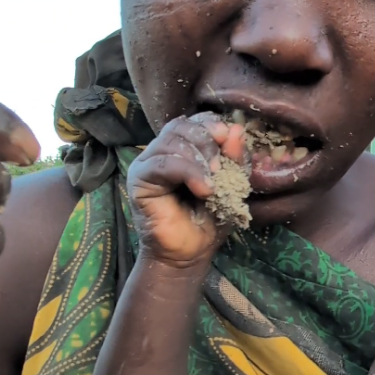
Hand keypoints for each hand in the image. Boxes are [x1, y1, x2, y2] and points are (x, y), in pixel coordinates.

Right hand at [127, 115, 246, 265]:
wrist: (191, 252)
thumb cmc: (210, 220)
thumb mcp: (232, 185)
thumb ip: (235, 158)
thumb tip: (235, 128)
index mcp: (184, 148)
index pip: (193, 121)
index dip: (211, 124)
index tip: (227, 137)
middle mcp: (163, 152)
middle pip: (180, 126)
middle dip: (207, 141)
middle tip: (221, 166)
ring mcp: (148, 163)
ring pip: (171, 141)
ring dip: (199, 158)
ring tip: (213, 183)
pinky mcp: (139, 179)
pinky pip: (162, 163)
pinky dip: (187, 172)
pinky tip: (203, 190)